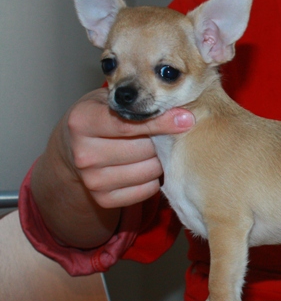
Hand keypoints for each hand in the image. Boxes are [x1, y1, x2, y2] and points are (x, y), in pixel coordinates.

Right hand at [60, 88, 194, 208]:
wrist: (72, 149)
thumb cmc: (100, 117)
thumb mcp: (110, 101)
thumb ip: (139, 104)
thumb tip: (183, 114)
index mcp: (82, 121)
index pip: (128, 124)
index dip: (161, 122)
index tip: (187, 119)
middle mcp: (83, 153)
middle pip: (143, 150)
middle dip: (162, 141)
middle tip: (164, 135)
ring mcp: (92, 179)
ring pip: (149, 171)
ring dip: (160, 160)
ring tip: (154, 150)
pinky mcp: (103, 199)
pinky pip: (147, 190)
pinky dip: (155, 179)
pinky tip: (147, 166)